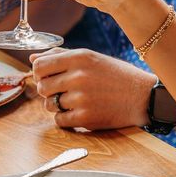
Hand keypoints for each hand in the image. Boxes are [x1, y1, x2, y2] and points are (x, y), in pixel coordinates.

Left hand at [30, 48, 154, 129]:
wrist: (142, 96)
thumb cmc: (115, 75)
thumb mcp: (91, 57)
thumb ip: (61, 55)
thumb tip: (33, 57)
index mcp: (79, 58)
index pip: (39, 65)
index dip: (39, 72)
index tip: (47, 76)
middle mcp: (78, 76)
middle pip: (42, 86)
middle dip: (48, 90)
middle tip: (61, 90)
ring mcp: (81, 98)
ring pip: (48, 104)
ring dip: (56, 105)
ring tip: (72, 100)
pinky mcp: (85, 118)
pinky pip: (59, 120)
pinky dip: (65, 118)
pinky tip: (78, 112)